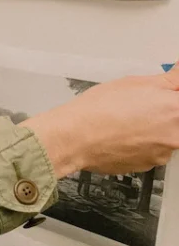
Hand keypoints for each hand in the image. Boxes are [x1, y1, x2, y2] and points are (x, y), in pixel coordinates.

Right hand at [21, 65, 178, 177]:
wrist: (75, 137)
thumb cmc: (99, 109)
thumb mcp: (135, 83)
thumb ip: (169, 79)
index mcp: (177, 110)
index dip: (169, 96)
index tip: (163, 94)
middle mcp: (176, 136)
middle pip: (176, 120)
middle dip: (163, 112)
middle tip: (139, 104)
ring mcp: (163, 154)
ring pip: (164, 136)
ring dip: (152, 128)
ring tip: (125, 120)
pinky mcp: (148, 165)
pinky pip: (150, 150)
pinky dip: (139, 142)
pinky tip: (121, 133)